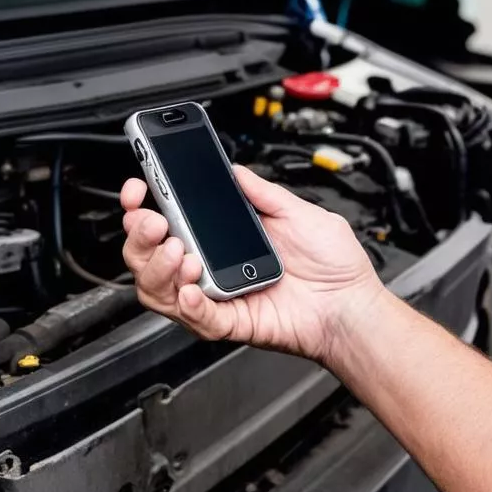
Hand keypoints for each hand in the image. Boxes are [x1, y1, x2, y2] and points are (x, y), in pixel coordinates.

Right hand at [120, 165, 387, 363]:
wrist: (353, 303)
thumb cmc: (333, 265)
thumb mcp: (297, 212)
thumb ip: (261, 191)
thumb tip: (233, 169)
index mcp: (222, 237)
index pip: (168, 222)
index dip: (143, 207)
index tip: (138, 189)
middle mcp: (211, 267)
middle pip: (149, 256)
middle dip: (141, 236)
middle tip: (154, 221)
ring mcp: (217, 296)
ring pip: (159, 290)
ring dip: (158, 268)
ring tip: (180, 252)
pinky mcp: (230, 322)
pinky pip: (195, 317)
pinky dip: (187, 303)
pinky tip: (192, 287)